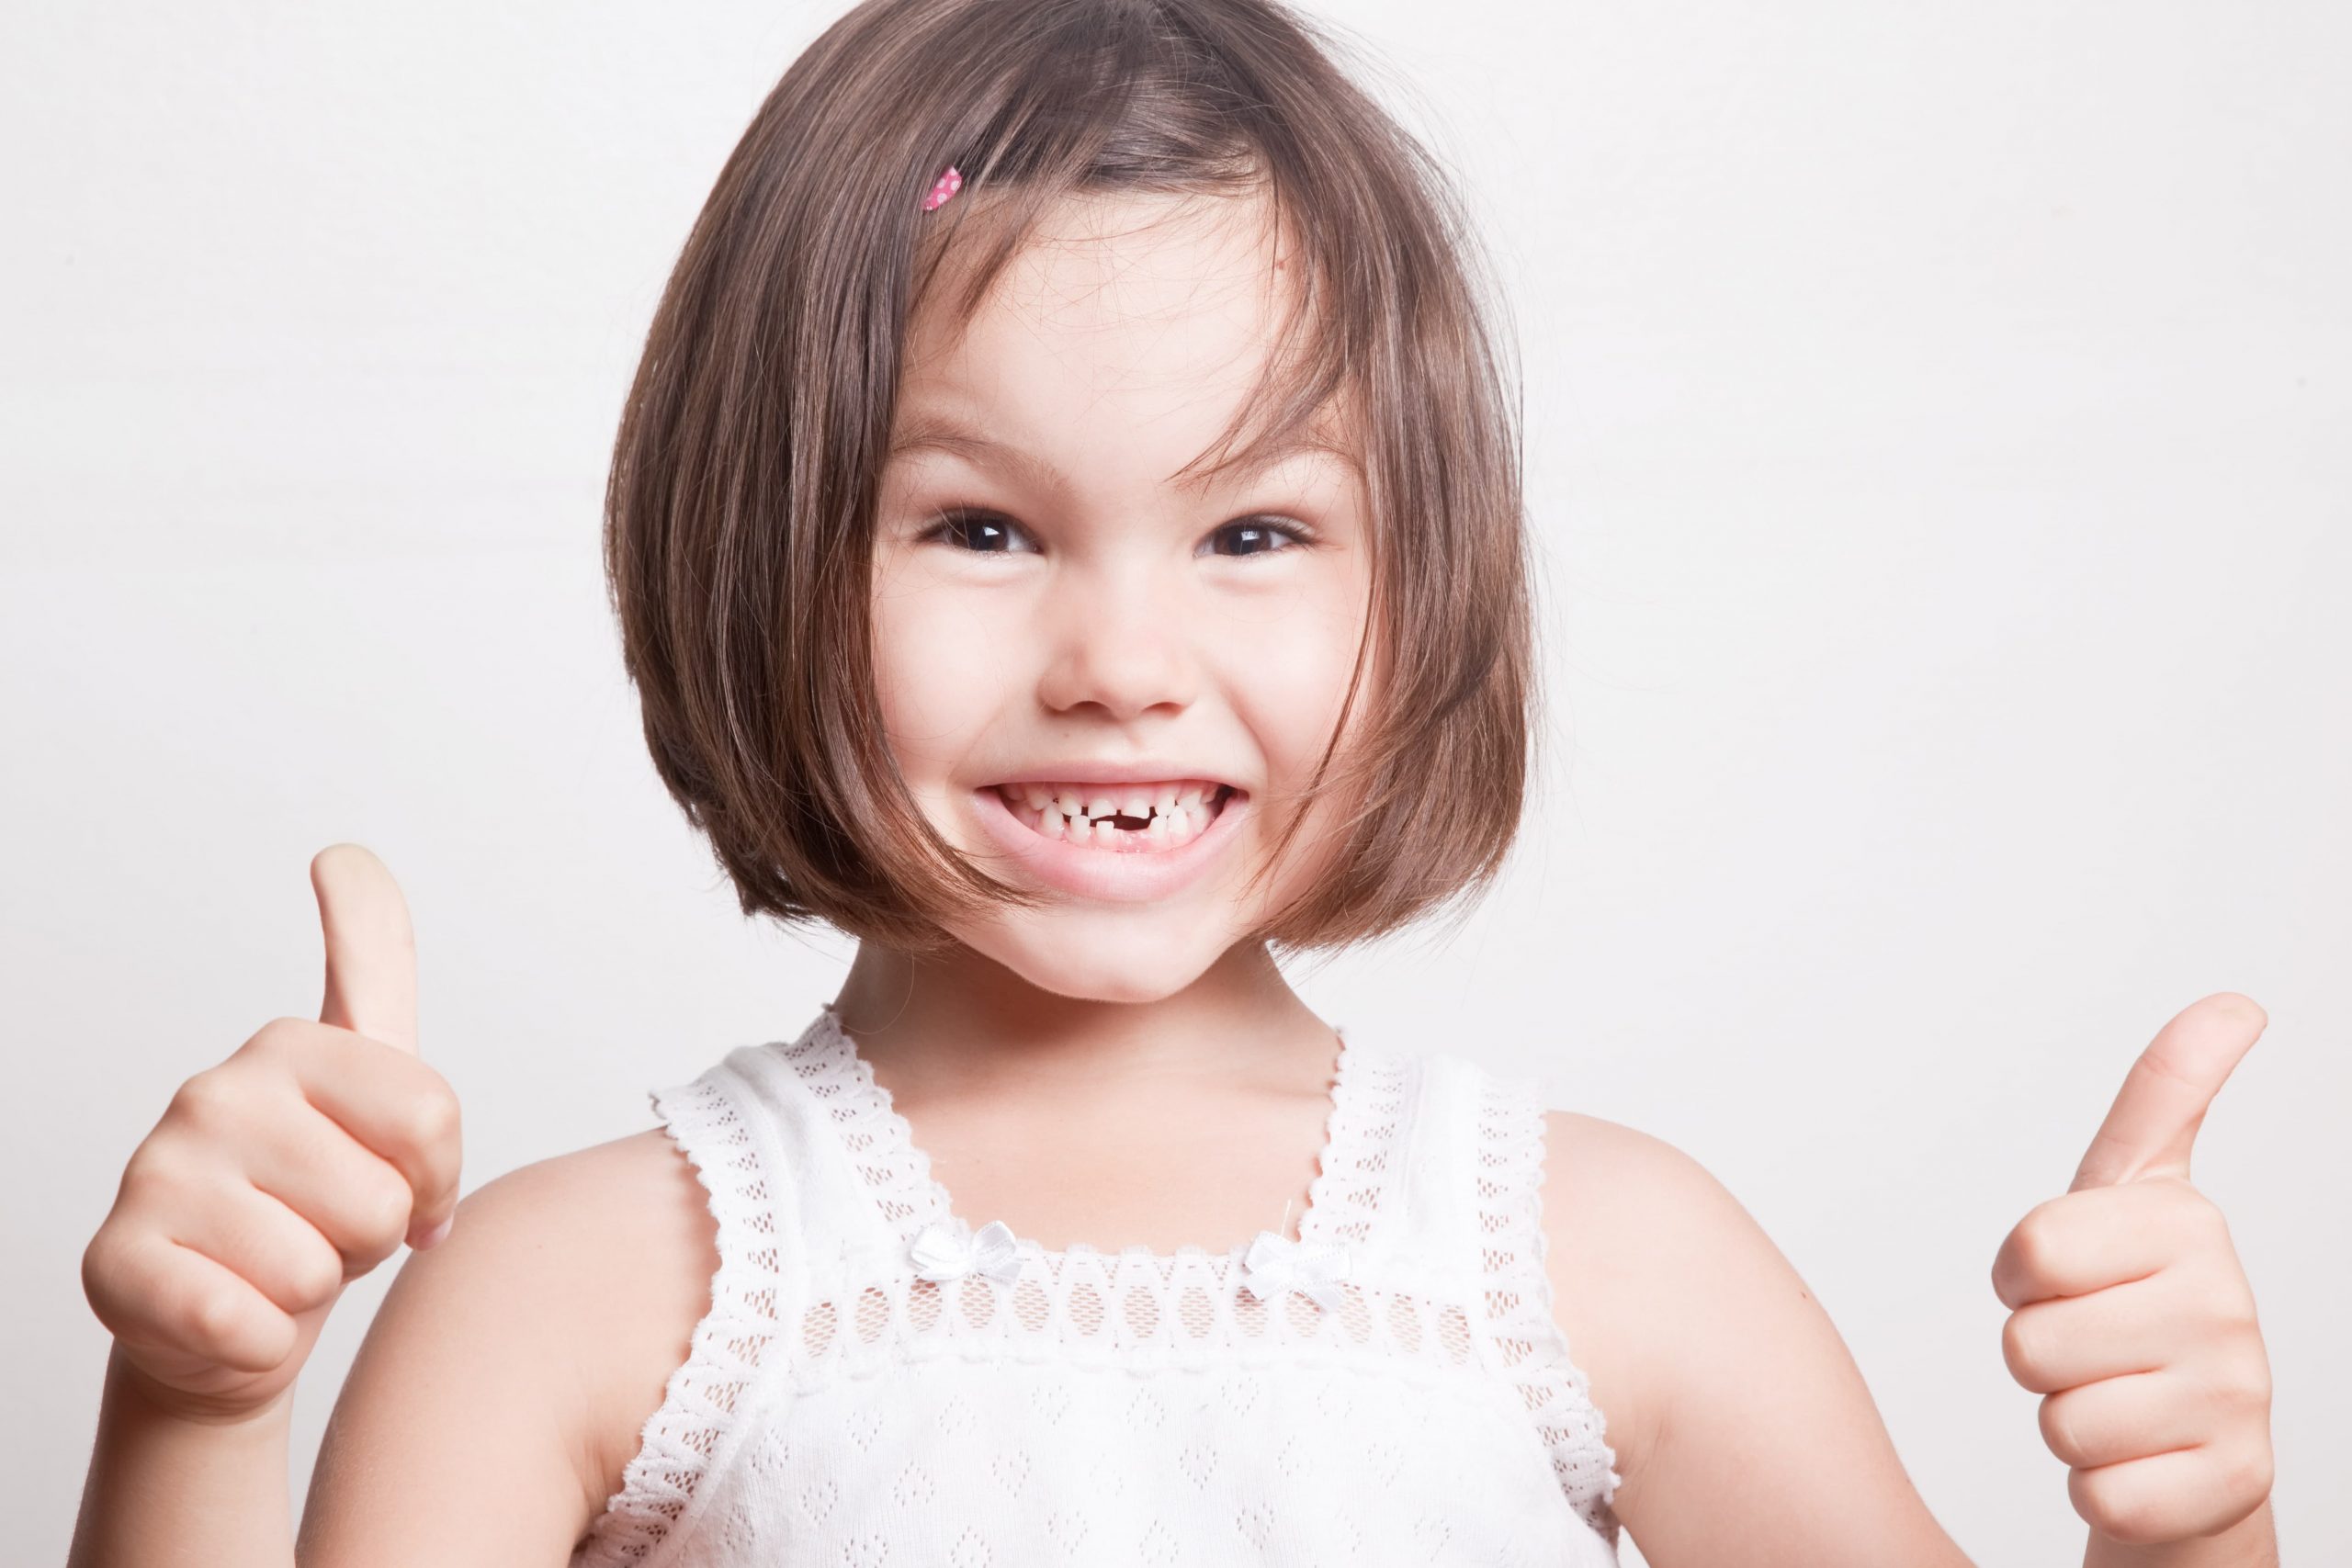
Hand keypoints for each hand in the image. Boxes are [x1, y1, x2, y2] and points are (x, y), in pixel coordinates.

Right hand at [81, 844, 462, 1422]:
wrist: (234, 1322)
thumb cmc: (318, 1200)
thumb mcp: (370, 1077)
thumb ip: (372, 961)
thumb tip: (345, 851)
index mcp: (290, 1047)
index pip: (430, 1115)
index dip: (435, 1174)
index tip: (400, 1172)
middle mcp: (212, 1093)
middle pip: (381, 1201)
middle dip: (369, 1238)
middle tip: (322, 1229)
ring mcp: (156, 1173)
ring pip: (317, 1270)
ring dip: (312, 1289)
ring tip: (275, 1264)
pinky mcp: (118, 1265)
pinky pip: (249, 1325)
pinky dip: (258, 1341)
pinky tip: (230, 1314)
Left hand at [1990, 993, 2274, 1549]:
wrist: (2192, 1448)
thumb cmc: (2132, 1306)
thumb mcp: (2132, 1190)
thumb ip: (2167, 1093)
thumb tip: (2235, 1002)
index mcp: (2188, 1223)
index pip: (2030, 1250)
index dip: (2022, 1275)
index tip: (2064, 1274)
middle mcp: (2227, 1306)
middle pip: (2029, 1343)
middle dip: (2039, 1355)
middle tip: (2092, 1350)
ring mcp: (2235, 1399)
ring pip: (2058, 1419)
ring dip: (2066, 1420)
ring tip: (2116, 1401)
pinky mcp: (2230, 1485)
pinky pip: (2098, 1493)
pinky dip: (2097, 1487)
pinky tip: (2139, 1460)